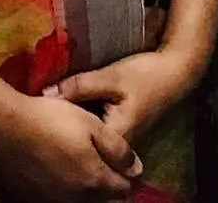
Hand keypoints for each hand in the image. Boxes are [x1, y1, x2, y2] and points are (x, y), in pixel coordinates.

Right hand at [0, 93, 141, 201]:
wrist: (3, 127)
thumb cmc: (51, 119)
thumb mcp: (92, 125)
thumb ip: (118, 149)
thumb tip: (137, 169)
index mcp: (94, 179)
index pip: (123, 190)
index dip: (131, 179)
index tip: (132, 169)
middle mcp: (76, 198)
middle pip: (103, 200)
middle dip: (112, 188)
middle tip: (112, 170)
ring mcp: (53, 200)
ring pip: (81, 202)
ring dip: (90, 191)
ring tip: (88, 171)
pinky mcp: (33, 198)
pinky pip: (59, 200)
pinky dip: (67, 192)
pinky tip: (63, 175)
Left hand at [46, 47, 197, 147]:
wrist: (176, 72)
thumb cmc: (146, 75)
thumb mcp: (111, 77)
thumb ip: (79, 86)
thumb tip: (45, 93)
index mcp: (114, 137)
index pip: (76, 138)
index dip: (57, 123)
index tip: (41, 109)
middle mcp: (116, 145)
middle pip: (81, 139)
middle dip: (63, 122)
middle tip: (43, 105)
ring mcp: (119, 138)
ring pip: (88, 134)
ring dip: (74, 119)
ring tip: (54, 103)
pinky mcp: (120, 129)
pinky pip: (95, 127)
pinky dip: (84, 116)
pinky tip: (74, 103)